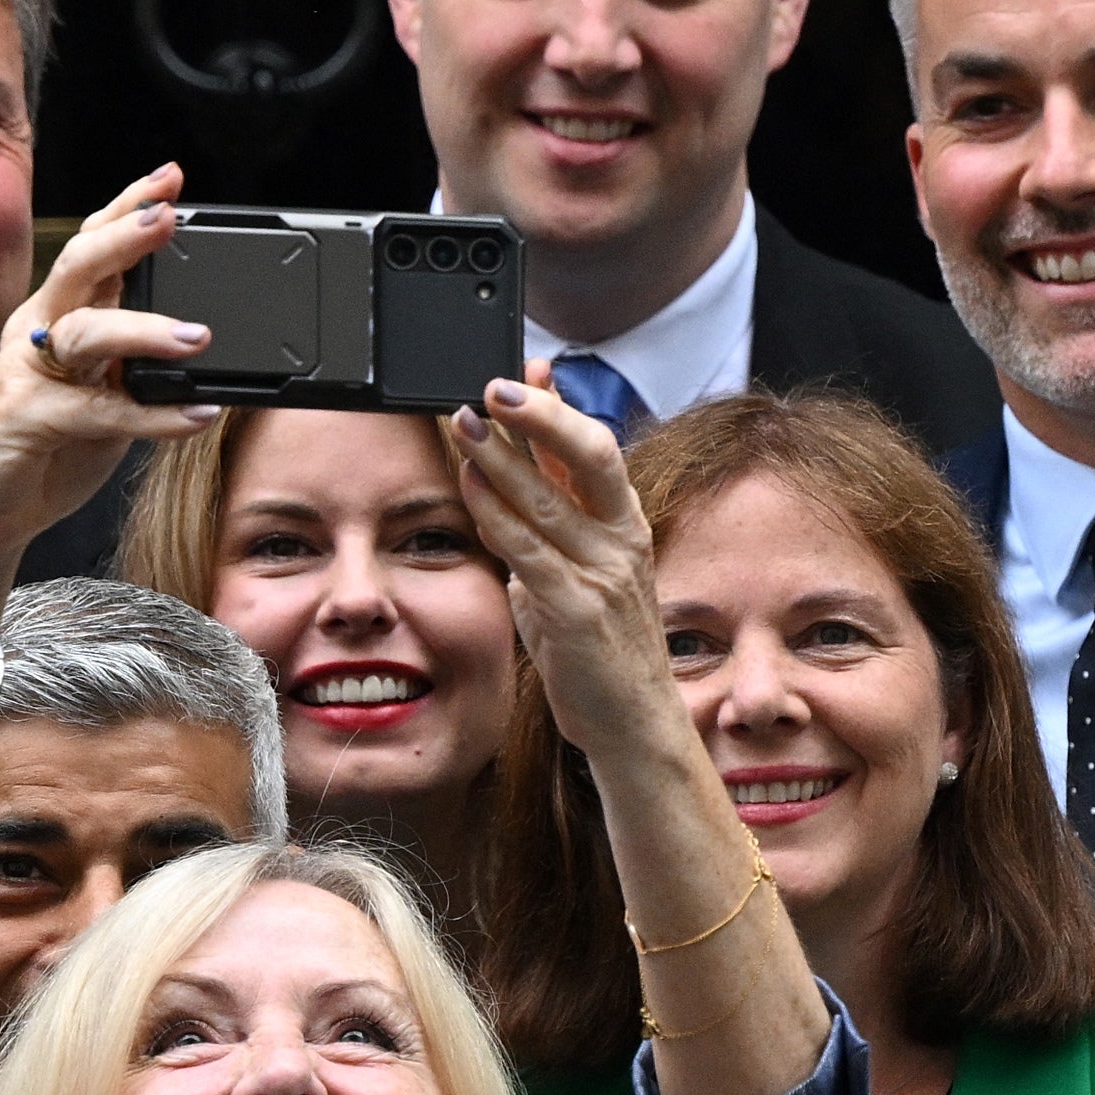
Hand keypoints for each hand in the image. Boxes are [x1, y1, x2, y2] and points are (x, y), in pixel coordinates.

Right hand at [0, 172, 219, 566]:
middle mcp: (38, 332)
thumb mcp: (104, 392)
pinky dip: (153, 415)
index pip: (91, 246)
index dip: (127, 206)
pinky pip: (98, 411)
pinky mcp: (29, 420)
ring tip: (198, 336)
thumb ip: (135, 360)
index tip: (170, 178)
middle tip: (172, 218)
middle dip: (126, 236)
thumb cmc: (46, 449)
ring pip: (87, 333)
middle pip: (79, 266)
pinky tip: (196, 415)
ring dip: (146, 330)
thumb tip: (202, 333)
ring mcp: (28, 373)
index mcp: (56, 314)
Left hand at [445, 369, 679, 772]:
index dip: (556, 406)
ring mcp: (603, 575)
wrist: (632, 722)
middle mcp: (620, 541)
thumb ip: (542, 524)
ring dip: (499, 458)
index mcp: (622, 525)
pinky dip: (497, 515)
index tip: (523, 371)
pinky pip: (531, 553)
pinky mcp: (577, 612)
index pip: (594, 447)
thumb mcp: (574, 572)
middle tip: (490, 385)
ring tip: (462, 424)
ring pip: (549, 500)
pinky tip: (471, 490)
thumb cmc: (598, 649)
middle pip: (588, 455)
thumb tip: (503, 475)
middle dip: (539, 415)